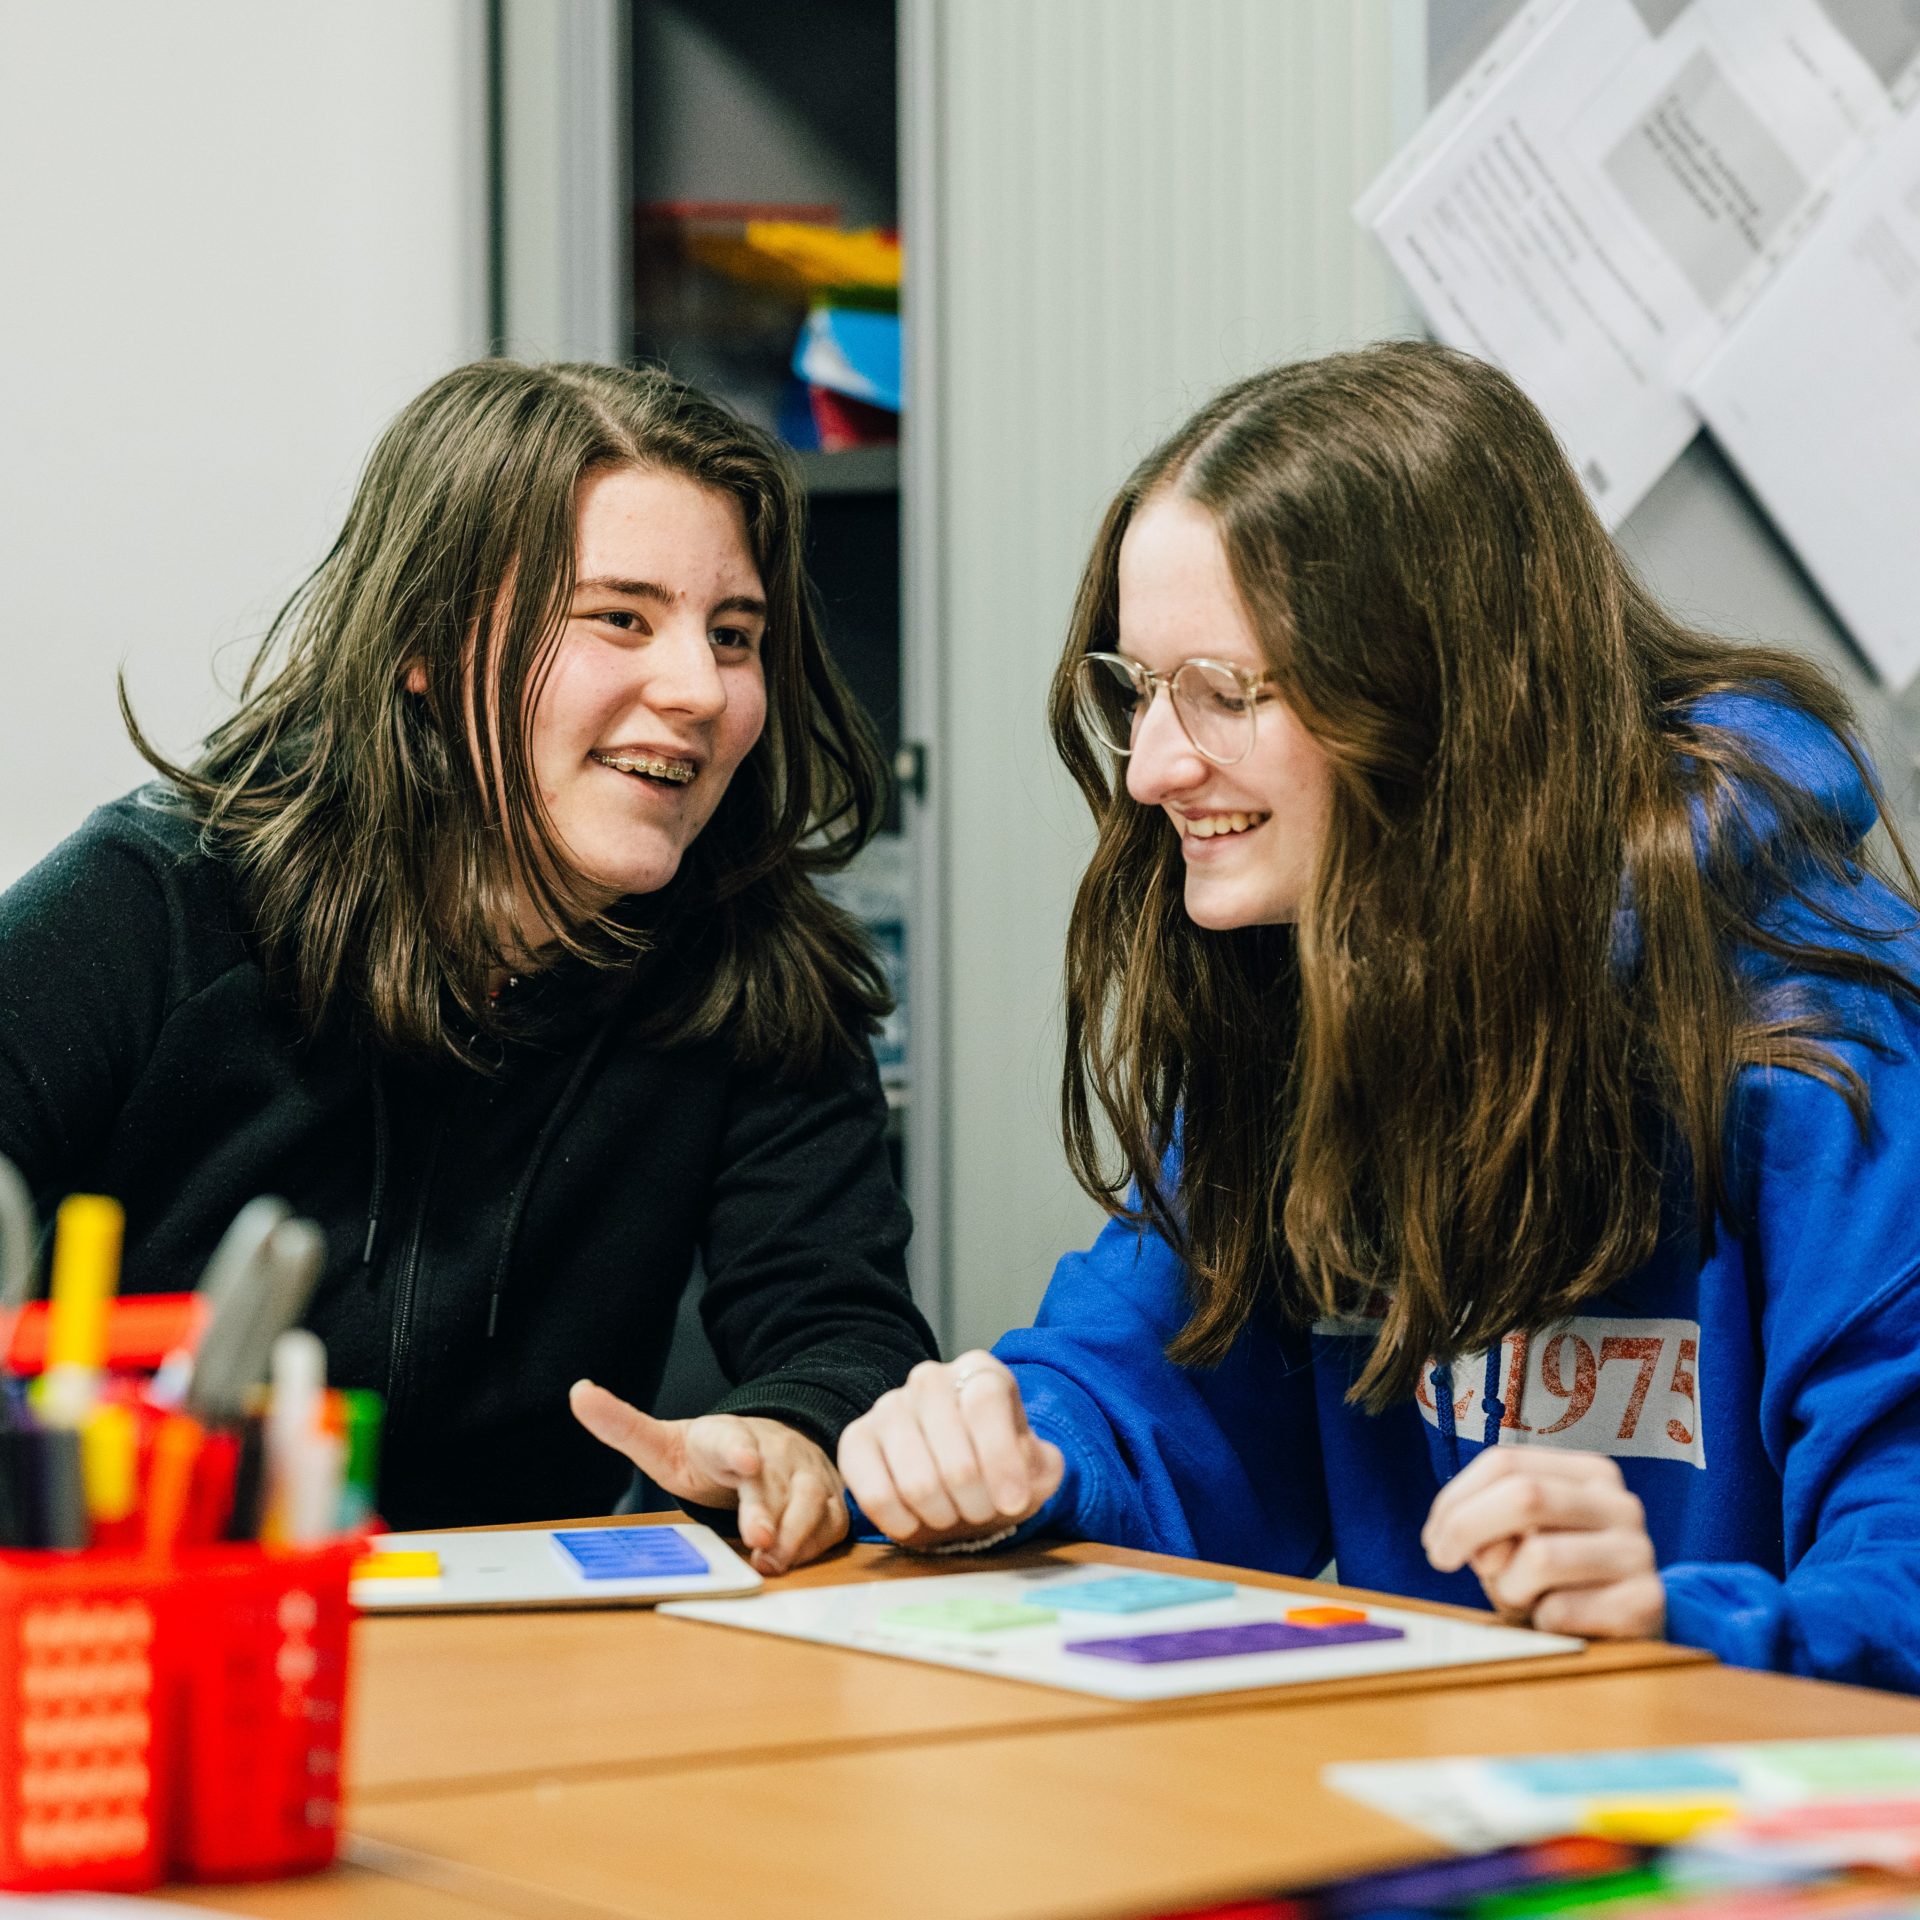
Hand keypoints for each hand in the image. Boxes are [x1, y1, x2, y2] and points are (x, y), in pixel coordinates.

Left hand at [569, 1380, 848, 1575]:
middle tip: (758, 1538)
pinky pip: (830, 1519)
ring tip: (771, 1561)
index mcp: (724, 1437)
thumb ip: (622, 1425)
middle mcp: (771, 1451)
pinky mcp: (825, 1496)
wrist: (765, 1446)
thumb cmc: (708, 1455)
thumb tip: (578, 1392)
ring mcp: (803, 1472)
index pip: (730, 1438)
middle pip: (771, 1481)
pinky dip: (816, 1540)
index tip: (746, 1462)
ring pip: (809, 1499)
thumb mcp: (663, 1444)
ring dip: (794, 1533)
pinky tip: (794, 1559)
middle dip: (767, 1509)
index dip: (738, 1450)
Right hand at [837, 1352, 1063, 1549]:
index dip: (1001, 1458)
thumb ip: (1042, 1467)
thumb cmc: (996, 1468)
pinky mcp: (856, 1439)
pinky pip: (873, 1493)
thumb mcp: (1033, 1467)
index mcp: (979, 1372)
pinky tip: (915, 1522)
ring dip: (942, 1515)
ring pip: (917, 1480)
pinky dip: (900, 1521)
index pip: (984, 1402)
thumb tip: (1026, 1472)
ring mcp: (888, 1406)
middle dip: (976, 1501)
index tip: (1013, 1502)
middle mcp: (930, 1379)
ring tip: (952, 1516)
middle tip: (981, 1513)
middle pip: (954, 1453)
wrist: (956, 1478)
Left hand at [1421, 1447, 1664, 1638]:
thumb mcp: (1518, 1542)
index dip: (1456, 1499)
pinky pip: (1563, 1609)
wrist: (1623, 1637)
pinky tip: (1557, 1623)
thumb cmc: (1557, 1582)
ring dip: (1509, 1585)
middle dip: (1468, 1528)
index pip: (1505, 1462)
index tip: (1434, 1539)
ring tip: (1521, 1598)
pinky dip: (1541, 1621)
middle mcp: (1619, 1504)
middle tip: (1444, 1560)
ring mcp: (1638, 1552)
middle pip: (1524, 1494)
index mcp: (1587, 1473)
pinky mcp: (1646, 1604)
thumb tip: (1476, 1547)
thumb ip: (1489, 1527)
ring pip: (1541, 1555)